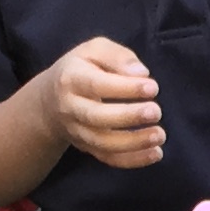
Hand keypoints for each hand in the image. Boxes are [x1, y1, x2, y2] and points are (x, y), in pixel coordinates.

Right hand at [46, 37, 164, 168]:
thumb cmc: (81, 69)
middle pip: (97, 117)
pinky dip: (133, 160)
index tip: (153, 87)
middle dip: (129, 116)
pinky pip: (108, 158)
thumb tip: (141, 73)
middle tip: (156, 112)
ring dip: (134, 142)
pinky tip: (155, 153)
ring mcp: (77, 131)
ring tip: (159, 135)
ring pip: (103, 143)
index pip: (97, 85)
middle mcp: (70, 107)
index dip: (126, 88)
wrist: (49, 100)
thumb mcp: (93, 50)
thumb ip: (117, 56)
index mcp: (71, 78)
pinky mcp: (87, 147)